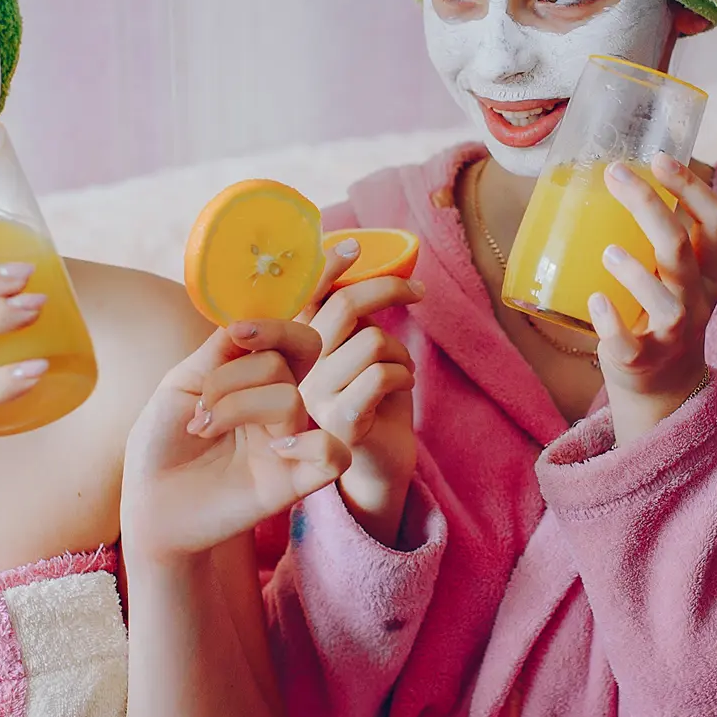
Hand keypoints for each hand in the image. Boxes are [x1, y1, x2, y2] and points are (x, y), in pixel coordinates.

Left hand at [121, 320, 350, 560]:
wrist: (147, 499)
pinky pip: (333, 454)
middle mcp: (278, 405)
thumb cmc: (161, 441)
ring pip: (291, 401)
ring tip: (203, 427)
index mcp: (257, 378)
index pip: (294, 339)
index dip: (275, 326)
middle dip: (241, 370)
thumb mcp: (181, 384)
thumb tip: (249, 322)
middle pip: (292, 359)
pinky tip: (271, 452)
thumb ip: (219, 352)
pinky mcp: (294, 482)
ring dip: (236, 406)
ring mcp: (288, 443)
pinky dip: (309, 445)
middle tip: (205, 396)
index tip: (237, 334)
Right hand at [297, 240, 423, 544]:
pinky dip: (404, 373)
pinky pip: (382, 374)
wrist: (375, 472)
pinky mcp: (342, 421)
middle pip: (344, 307)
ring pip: (371, 340)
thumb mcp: (359, 359)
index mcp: (298, 352)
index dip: (328, 268)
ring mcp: (315, 398)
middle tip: (419, 293)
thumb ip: (352, 325)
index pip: (306, 297)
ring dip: (401, 350)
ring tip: (402, 369)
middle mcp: (298, 372)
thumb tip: (365, 275)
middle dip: (388, 289)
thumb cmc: (371, 410)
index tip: (352, 245)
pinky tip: (402, 387)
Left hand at [591, 155, 716, 444]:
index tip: (658, 158)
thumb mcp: (676, 276)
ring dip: (636, 273)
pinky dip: (613, 322)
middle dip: (650, 206)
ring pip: (666, 299)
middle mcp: (698, 298)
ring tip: (609, 252)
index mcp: (709, 271)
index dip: (691, 186)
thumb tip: (619, 180)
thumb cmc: (662, 316)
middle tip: (615, 174)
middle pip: (681, 248)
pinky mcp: (643, 360)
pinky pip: (630, 342)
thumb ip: (664, 239)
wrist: (664, 388)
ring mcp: (674, 332)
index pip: (715, 220)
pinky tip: (597, 302)